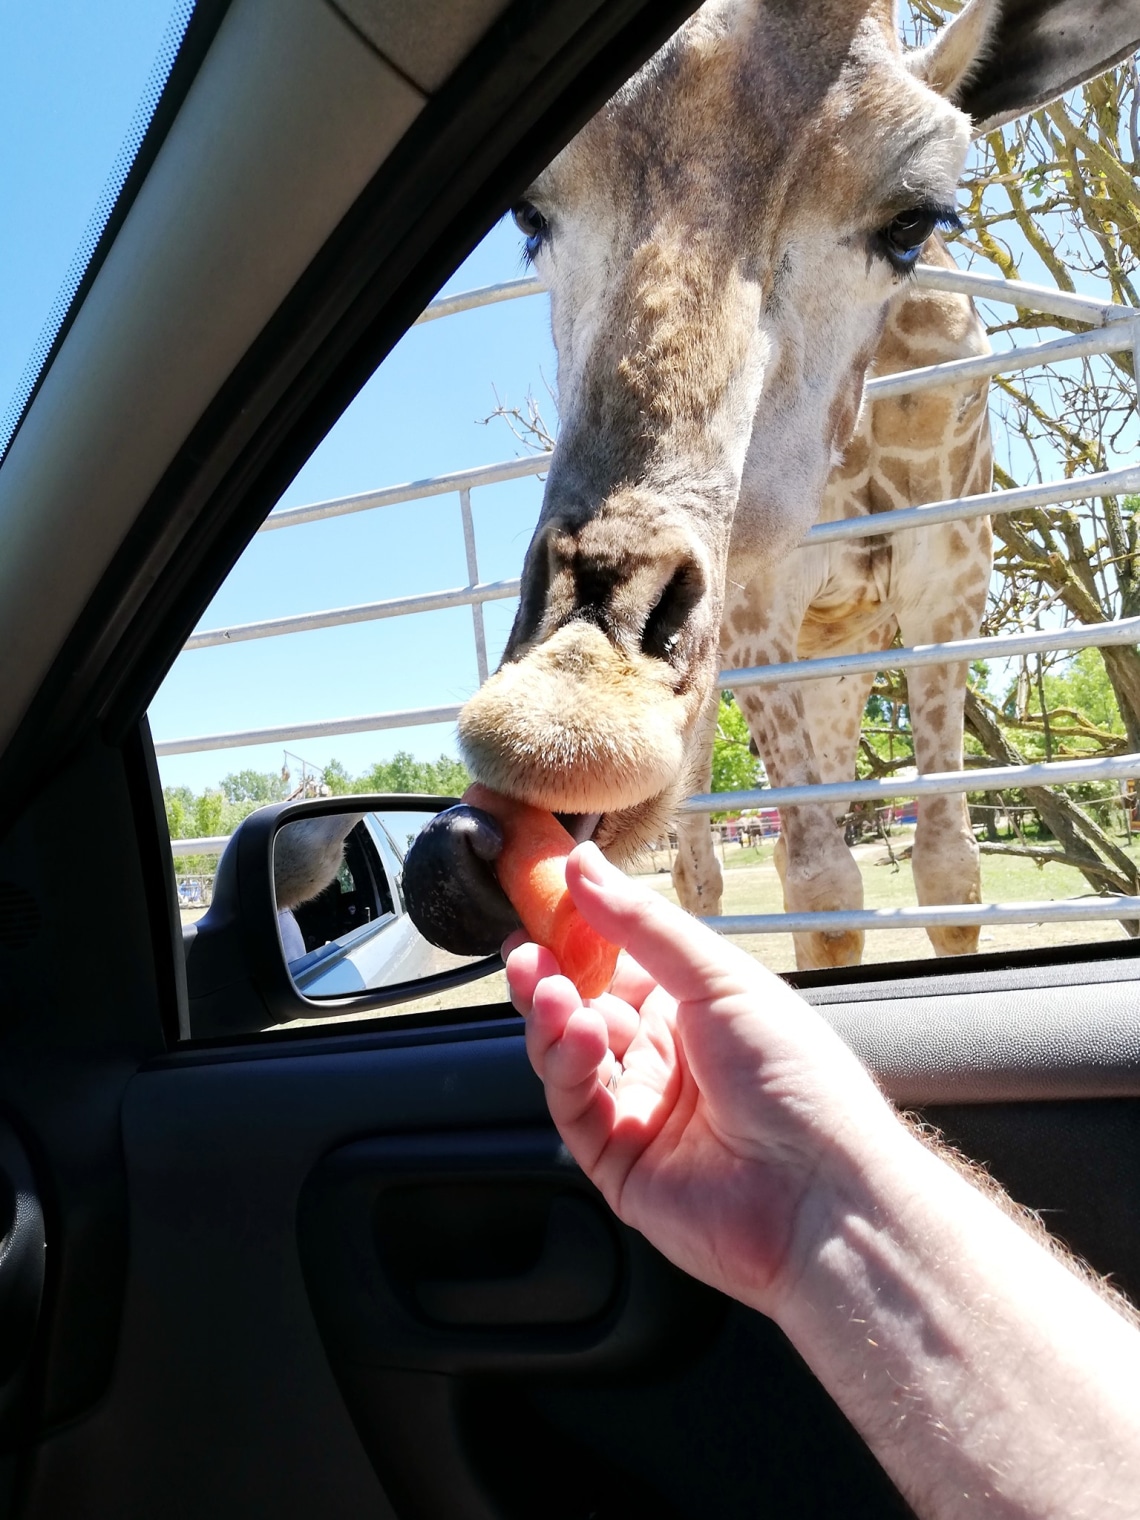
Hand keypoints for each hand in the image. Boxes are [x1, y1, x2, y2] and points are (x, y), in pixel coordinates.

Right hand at [505, 842, 901, 1315]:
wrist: (822, 1195)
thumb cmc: (799, 1080)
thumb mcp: (721, 979)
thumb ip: (642, 924)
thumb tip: (583, 865)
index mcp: (696, 1008)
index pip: (617, 961)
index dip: (577, 935)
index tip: (540, 903)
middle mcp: (665, 1057)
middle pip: (581, 1007)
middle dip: (549, 976)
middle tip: (525, 950)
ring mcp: (640, 1110)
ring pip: (566, 1055)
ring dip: (551, 1017)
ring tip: (551, 993)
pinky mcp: (617, 1163)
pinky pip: (572, 1108)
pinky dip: (564, 1067)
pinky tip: (575, 1037)